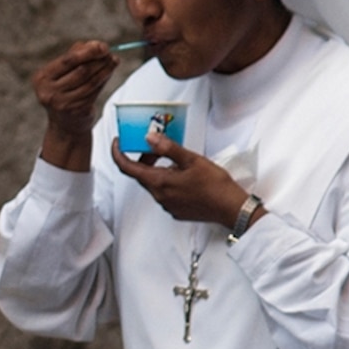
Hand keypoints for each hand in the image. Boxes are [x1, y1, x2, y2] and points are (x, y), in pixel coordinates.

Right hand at [33, 39, 119, 170]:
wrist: (65, 123)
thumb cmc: (64, 90)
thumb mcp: (63, 72)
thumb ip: (76, 55)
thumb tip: (97, 45)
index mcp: (42, 78)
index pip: (68, 61)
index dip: (87, 52)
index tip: (102, 46)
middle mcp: (48, 92)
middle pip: (81, 70)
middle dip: (98, 60)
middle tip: (110, 53)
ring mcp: (62, 104)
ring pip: (90, 81)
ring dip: (105, 69)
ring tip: (113, 61)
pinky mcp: (76, 111)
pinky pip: (94, 91)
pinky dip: (104, 79)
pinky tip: (109, 72)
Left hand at [113, 132, 251, 227]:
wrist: (231, 209)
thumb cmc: (215, 185)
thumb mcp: (192, 160)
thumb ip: (169, 148)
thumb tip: (149, 138)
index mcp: (159, 183)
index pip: (127, 168)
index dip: (118, 153)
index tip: (118, 142)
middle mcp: (159, 196)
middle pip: (141, 174)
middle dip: (144, 158)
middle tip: (156, 146)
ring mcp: (166, 205)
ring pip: (154, 183)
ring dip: (157, 169)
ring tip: (176, 159)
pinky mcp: (175, 210)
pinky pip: (164, 193)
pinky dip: (167, 180)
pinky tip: (183, 175)